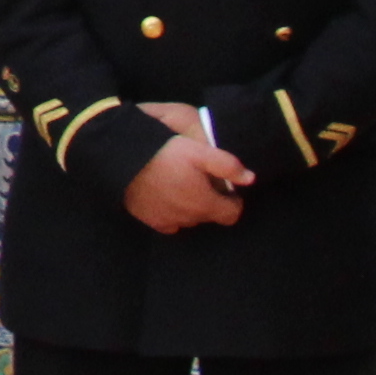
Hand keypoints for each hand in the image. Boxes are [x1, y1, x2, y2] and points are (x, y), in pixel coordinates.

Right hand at [122, 108, 256, 233]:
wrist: (124, 161)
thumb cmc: (166, 153)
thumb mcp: (200, 152)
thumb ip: (228, 166)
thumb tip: (251, 179)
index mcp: (205, 203)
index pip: (232, 214)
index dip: (234, 201)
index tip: (227, 189)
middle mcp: (189, 218)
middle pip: (210, 215)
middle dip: (211, 201)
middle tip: (201, 180)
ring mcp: (169, 221)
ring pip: (190, 218)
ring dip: (191, 207)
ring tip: (182, 185)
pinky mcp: (151, 220)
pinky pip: (170, 222)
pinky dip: (172, 212)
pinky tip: (166, 196)